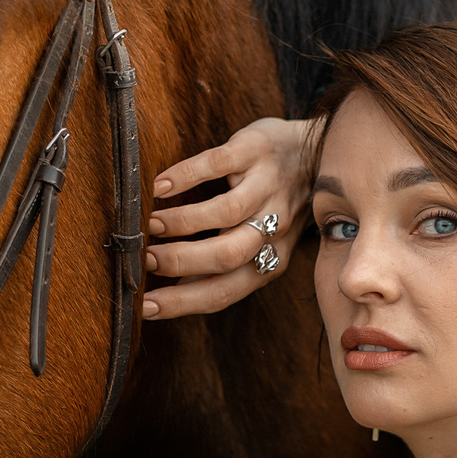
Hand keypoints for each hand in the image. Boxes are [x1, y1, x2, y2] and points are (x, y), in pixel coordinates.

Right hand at [142, 116, 312, 319]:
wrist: (313, 157)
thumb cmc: (272, 209)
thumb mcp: (257, 246)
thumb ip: (219, 270)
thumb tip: (170, 294)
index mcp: (269, 261)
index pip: (223, 292)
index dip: (182, 301)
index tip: (144, 306)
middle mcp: (272, 228)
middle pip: (228, 256)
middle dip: (181, 260)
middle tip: (143, 258)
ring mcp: (266, 188)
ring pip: (226, 212)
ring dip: (182, 221)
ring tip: (150, 224)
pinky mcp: (256, 151)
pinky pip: (218, 165)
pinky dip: (186, 177)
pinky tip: (160, 186)